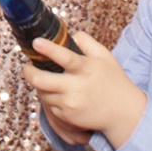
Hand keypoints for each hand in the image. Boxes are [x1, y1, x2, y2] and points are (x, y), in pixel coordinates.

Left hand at [21, 33, 147, 150]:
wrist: (124, 113)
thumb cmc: (113, 80)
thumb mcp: (105, 56)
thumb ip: (87, 42)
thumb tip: (69, 34)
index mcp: (86, 69)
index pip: (65, 57)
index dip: (49, 49)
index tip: (36, 42)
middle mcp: (77, 87)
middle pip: (40, 80)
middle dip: (28, 72)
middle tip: (27, 67)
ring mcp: (71, 104)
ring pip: (42, 93)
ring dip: (41, 85)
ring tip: (47, 79)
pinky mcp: (67, 117)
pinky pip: (50, 106)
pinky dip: (51, 98)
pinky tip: (59, 94)